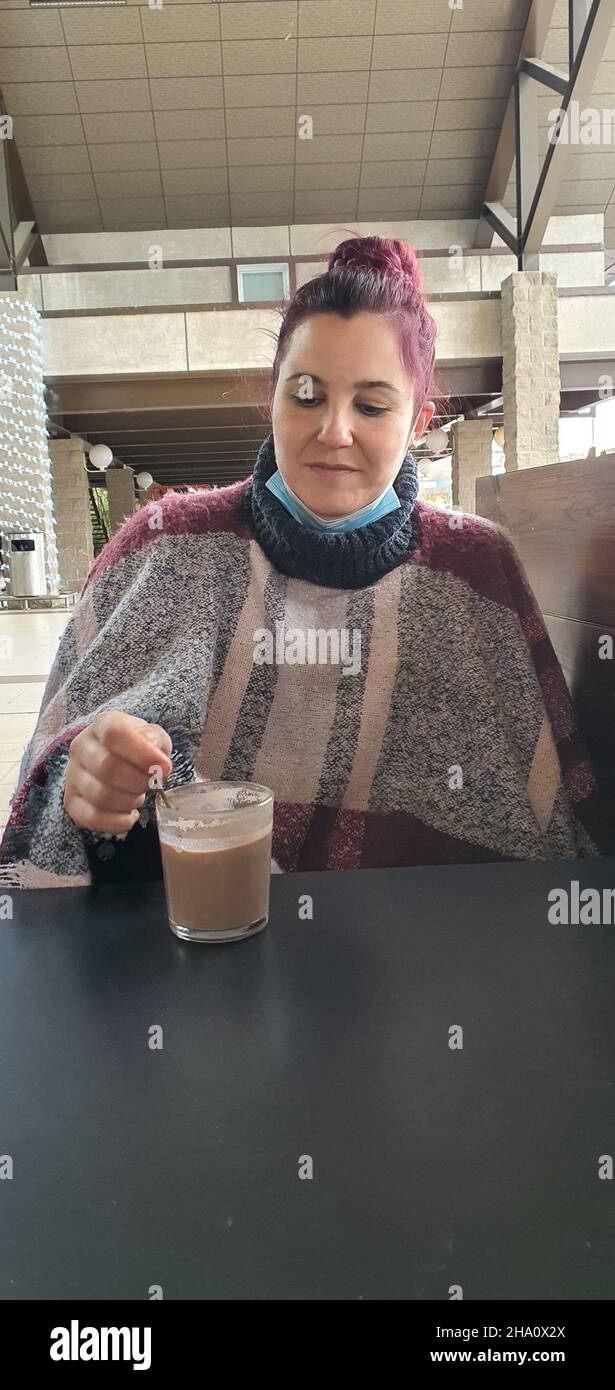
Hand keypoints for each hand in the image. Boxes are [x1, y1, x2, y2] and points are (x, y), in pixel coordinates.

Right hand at [64, 710, 172, 834]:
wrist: (115, 759)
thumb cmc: (137, 748)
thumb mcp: (152, 736)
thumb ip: (155, 741)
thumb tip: (157, 761)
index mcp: (102, 725)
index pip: (114, 734)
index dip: (141, 752)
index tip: (164, 766)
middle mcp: (81, 748)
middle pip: (107, 768)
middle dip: (139, 781)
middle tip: (151, 784)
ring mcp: (73, 776)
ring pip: (100, 796)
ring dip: (129, 801)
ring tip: (138, 796)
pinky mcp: (71, 802)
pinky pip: (91, 818)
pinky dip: (117, 822)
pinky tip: (129, 816)